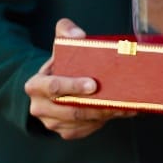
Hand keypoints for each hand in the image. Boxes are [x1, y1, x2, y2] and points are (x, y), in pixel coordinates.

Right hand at [25, 18, 135, 139]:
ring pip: (82, 122)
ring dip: (105, 115)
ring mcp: (52, 123)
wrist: (56, 86)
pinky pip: (87, 129)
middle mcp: (40, 107)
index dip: (73, 86)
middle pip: (71, 110)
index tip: (94, 84)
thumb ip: (66, 31)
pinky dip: (106, 121)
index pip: (53, 88)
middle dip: (96, 106)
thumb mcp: (60, 46)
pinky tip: (122, 111)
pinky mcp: (66, 131)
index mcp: (35, 86)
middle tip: (119, 99)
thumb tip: (78, 35)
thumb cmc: (61, 65)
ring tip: (126, 105)